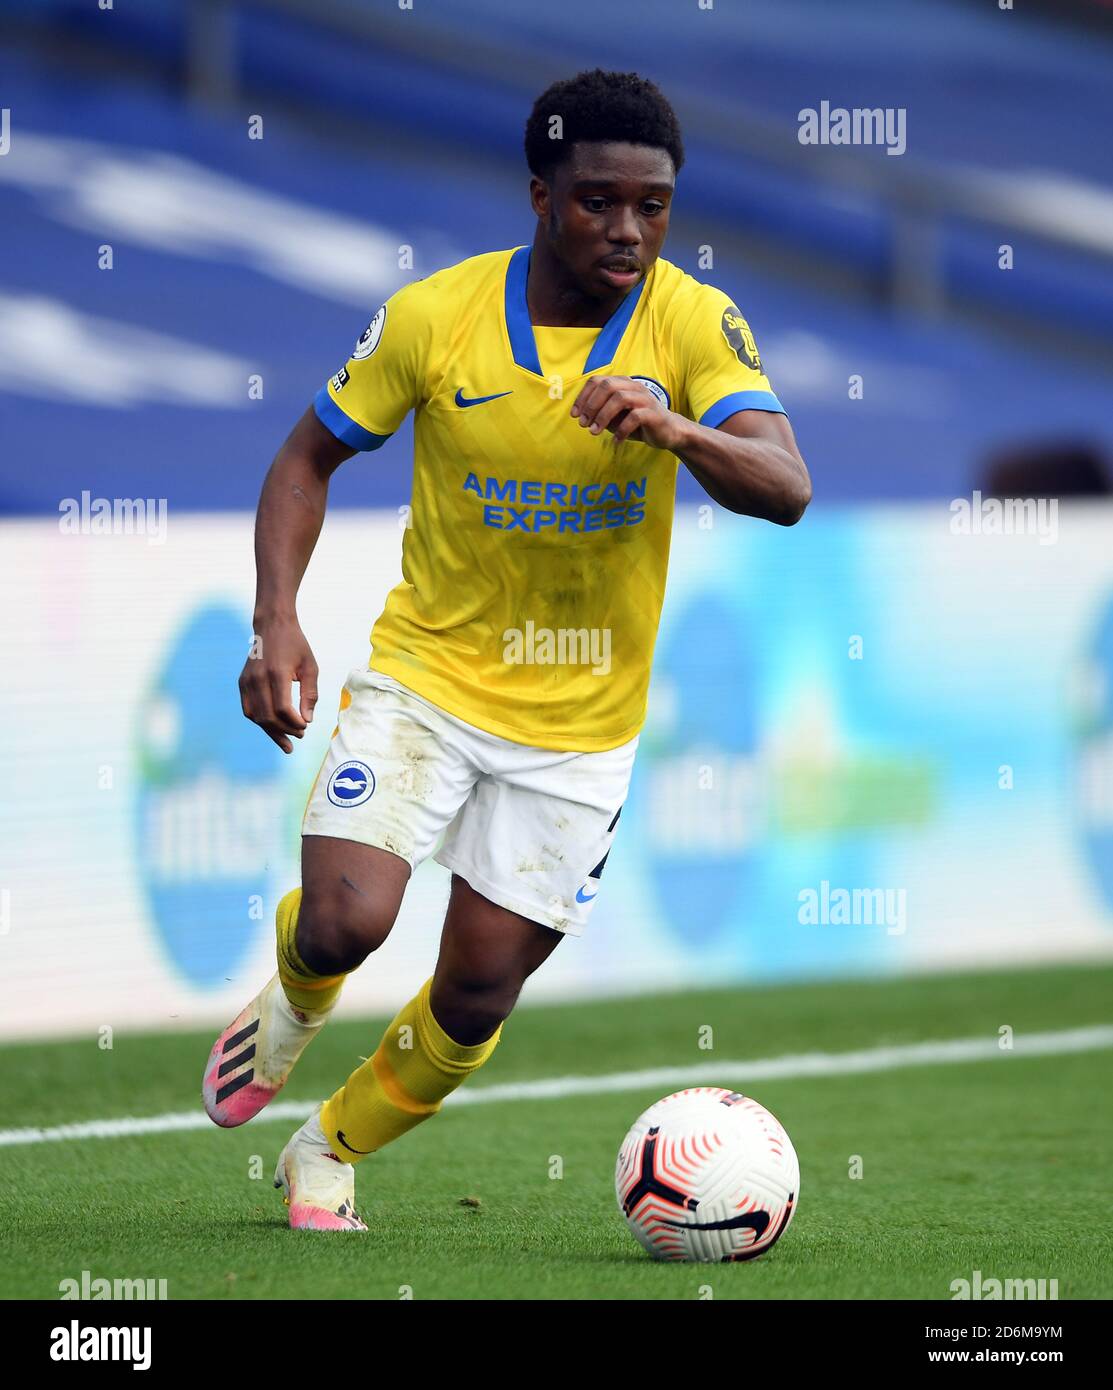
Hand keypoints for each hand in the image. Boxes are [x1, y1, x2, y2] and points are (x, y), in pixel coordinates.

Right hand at [238, 616, 318, 753]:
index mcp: (277, 673)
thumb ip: (310, 694)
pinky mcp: (242, 683)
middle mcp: (258, 678)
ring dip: (271, 731)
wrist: (272, 626)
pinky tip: (273, 729)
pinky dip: (260, 721)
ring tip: (286, 743)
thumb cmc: (295, 646)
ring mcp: (247, 681)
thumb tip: (307, 720)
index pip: (282, 708)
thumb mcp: (310, 667)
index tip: (306, 726)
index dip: (294, 723)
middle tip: (300, 736)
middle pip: (268, 716)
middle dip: (285, 731)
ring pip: (256, 716)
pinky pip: (249, 709)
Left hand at [571, 376, 685, 450]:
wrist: (668, 432)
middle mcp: (634, 387)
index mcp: (622, 384)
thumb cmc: (638, 423)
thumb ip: (601, 413)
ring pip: (620, 399)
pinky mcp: (654, 413)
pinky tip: (616, 441)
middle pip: (607, 386)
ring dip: (603, 416)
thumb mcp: (615, 417)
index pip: (598, 381)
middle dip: (591, 405)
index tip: (574, 415)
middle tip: (583, 424)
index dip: (583, 397)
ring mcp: (645, 399)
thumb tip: (581, 416)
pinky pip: (634, 417)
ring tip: (594, 432)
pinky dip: (621, 430)